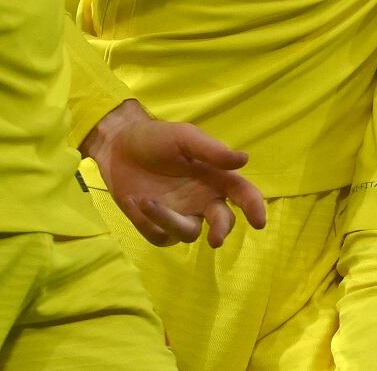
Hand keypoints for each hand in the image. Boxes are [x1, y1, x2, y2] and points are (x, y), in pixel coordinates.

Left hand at [82, 100, 266, 247]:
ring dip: (170, 220)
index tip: (258, 222)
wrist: (118, 147)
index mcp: (215, 177)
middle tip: (215, 239)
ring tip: (147, 200)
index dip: (253, 207)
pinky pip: (161, 237)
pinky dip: (149, 223)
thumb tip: (244, 160)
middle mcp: (202, 200)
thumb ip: (212, 150)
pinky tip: (135, 201)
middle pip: (221, 221)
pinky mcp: (156, 226)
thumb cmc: (156, 138)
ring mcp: (180, 215)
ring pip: (188, 233)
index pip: (242, 193)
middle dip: (221, 230)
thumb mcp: (184, 137)